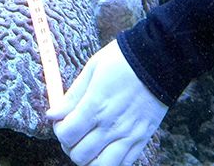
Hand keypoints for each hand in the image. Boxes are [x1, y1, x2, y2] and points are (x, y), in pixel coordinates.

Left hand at [47, 41, 167, 165]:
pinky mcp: (142, 139)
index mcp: (95, 105)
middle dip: (70, 145)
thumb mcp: (93, 68)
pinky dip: (110, 162)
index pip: (66, 134)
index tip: (62, 121)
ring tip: (89, 145)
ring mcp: (128, 135)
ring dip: (89, 159)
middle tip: (74, 132)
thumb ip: (72, 95)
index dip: (59, 130)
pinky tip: (106, 149)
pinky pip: (123, 164)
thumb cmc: (123, 60)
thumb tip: (53, 114)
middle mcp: (111, 125)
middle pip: (79, 154)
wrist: (160, 58)